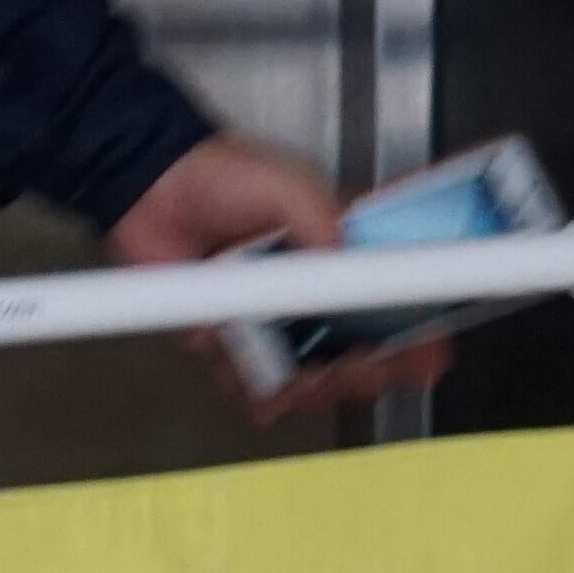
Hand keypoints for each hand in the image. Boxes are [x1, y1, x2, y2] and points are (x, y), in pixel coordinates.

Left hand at [110, 133, 450, 421]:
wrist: (149, 192)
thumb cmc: (220, 175)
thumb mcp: (286, 184)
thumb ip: (322, 218)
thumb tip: (348, 257)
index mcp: (345, 251)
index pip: (398, 299)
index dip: (416, 333)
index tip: (424, 356)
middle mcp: (318, 290)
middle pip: (366, 351)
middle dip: (365, 371)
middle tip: (348, 368)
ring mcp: (279, 319)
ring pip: (316, 377)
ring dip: (315, 390)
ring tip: (301, 384)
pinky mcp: (237, 340)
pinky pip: (258, 384)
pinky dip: (262, 396)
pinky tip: (264, 396)